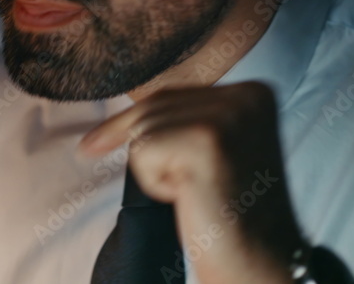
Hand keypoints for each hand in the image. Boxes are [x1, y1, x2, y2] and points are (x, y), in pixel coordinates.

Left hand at [79, 81, 304, 283]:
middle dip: (144, 147)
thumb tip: (122, 116)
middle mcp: (247, 96)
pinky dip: (154, 182)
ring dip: (155, 169)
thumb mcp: (216, 150)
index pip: (171, 93)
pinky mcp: (207, 141)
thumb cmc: (230, 213)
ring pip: (144, 128)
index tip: (92, 144)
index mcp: (253, 92)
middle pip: (154, 106)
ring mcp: (230, 115)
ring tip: (195, 193)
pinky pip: (143, 150)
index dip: (132, 122)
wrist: (261, 261)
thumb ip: (186, 120)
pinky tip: (190, 198)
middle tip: (165, 184)